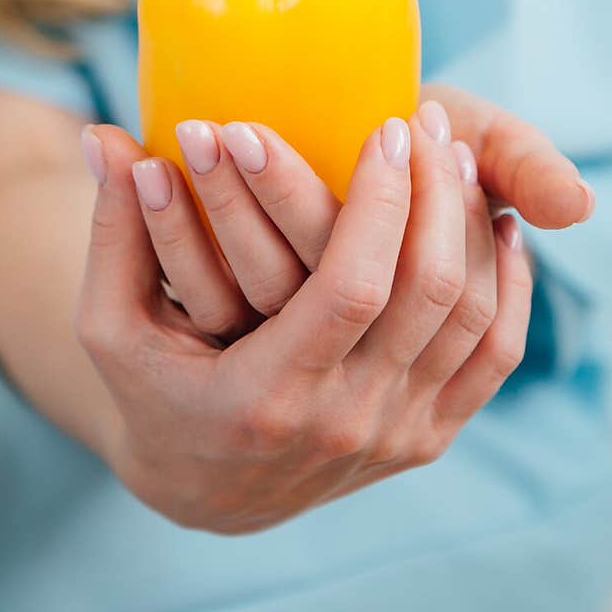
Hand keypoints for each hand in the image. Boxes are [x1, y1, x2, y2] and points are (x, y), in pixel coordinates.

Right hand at [76, 98, 540, 533]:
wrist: (207, 491)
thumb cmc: (154, 390)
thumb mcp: (112, 324)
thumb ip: (112, 230)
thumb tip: (102, 137)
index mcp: (269, 396)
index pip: (354, 288)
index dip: (381, 202)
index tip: (386, 126)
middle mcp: (346, 424)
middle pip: (429, 294)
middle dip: (436, 191)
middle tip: (429, 120)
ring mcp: (397, 436)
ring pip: (473, 319)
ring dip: (472, 227)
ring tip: (458, 154)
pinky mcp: (428, 438)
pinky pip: (496, 357)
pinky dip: (509, 287)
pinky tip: (498, 225)